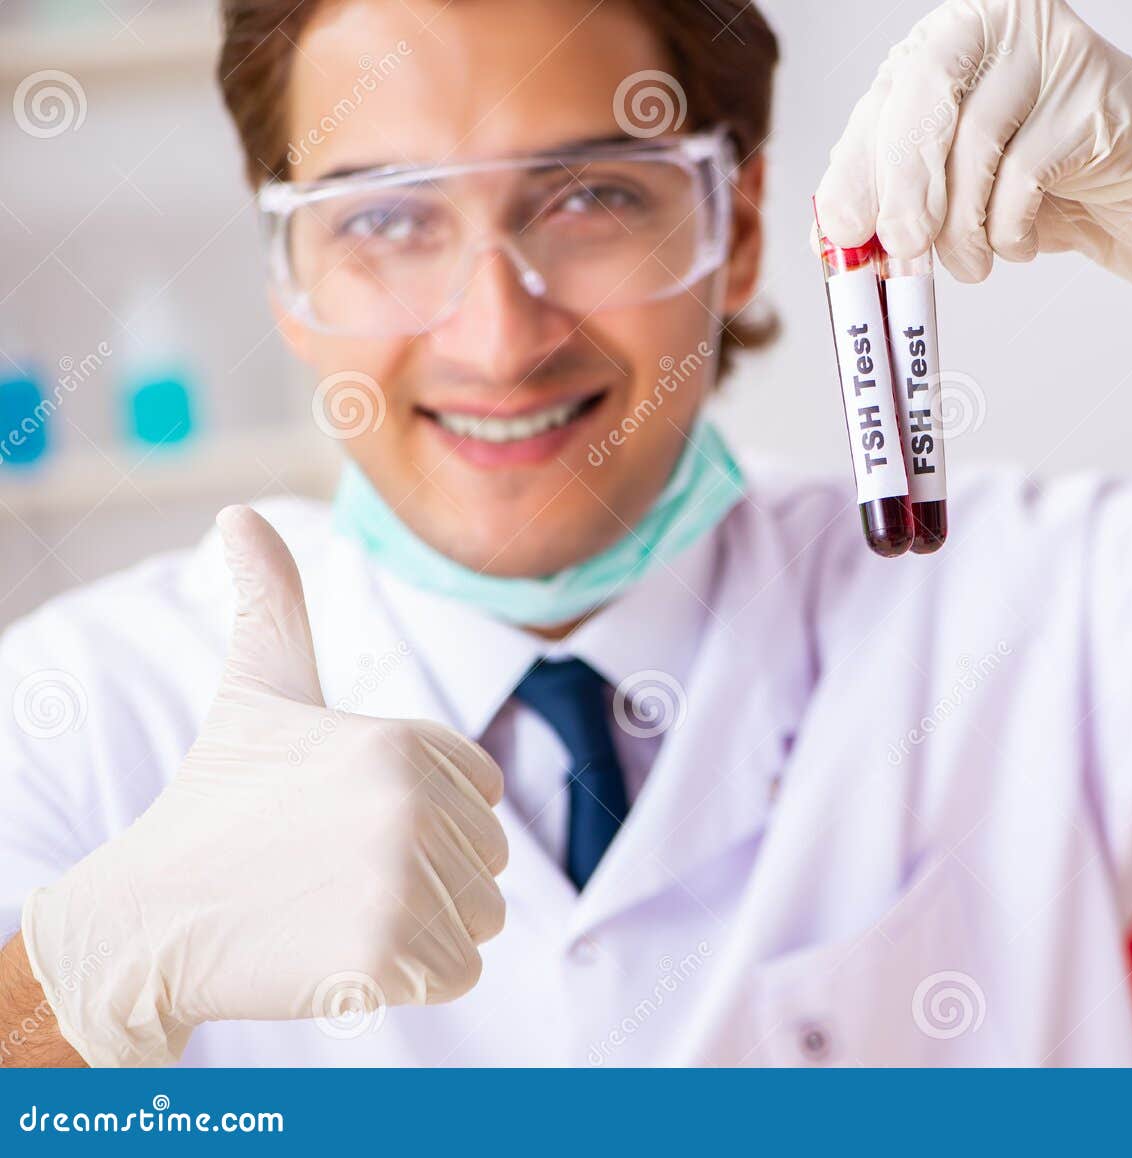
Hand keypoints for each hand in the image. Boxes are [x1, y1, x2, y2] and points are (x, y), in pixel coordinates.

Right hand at [19, 507, 508, 1066]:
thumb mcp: (254, 692)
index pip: (485, 792)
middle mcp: (410, 804)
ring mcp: (398, 884)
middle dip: (431, 876)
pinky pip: (460, 973)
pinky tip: (344, 955)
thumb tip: (238, 514)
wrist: (147, 919)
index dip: (431, 815)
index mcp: (400, 740)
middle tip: (336, 873)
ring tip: (338, 910)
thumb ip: (271, 602)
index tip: (351, 820)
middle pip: (491, 860)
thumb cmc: (216, 802)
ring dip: (424, 929)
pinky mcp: (385, 959)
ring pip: (481, 919)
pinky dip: (413, 977)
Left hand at [813, 0, 1131, 339]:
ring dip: (964, 229)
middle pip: (922, 96)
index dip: (857, 170)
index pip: (886, 98)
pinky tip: (1019, 244)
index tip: (840, 232)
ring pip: (974, 145)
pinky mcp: (1094, 96)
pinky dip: (1012, 228)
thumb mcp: (954, 193)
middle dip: (901, 189)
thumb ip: (893, 200)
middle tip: (901, 252)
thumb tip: (830, 234)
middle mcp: (995, 26)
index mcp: (948, 41)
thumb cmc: (1045, 188)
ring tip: (974, 266)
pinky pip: (1026, 173)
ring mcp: (1049, 52)